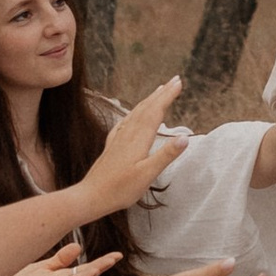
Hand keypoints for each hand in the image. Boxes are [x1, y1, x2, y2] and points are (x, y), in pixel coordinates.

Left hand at [76, 75, 189, 223]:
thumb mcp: (147, 175)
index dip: (168, 96)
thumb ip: (166, 155)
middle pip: (147, 108)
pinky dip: (133, 114)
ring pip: (136, 113)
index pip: (156, 111)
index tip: (179, 82)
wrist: (91, 196)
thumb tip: (185, 137)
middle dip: (161, 93)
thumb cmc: (120, 189)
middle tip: (174, 80)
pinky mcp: (112, 146)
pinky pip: (125, 123)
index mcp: (139, 139)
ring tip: (158, 91)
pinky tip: (131, 115)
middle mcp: (128, 134)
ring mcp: (118, 139)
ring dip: (149, 100)